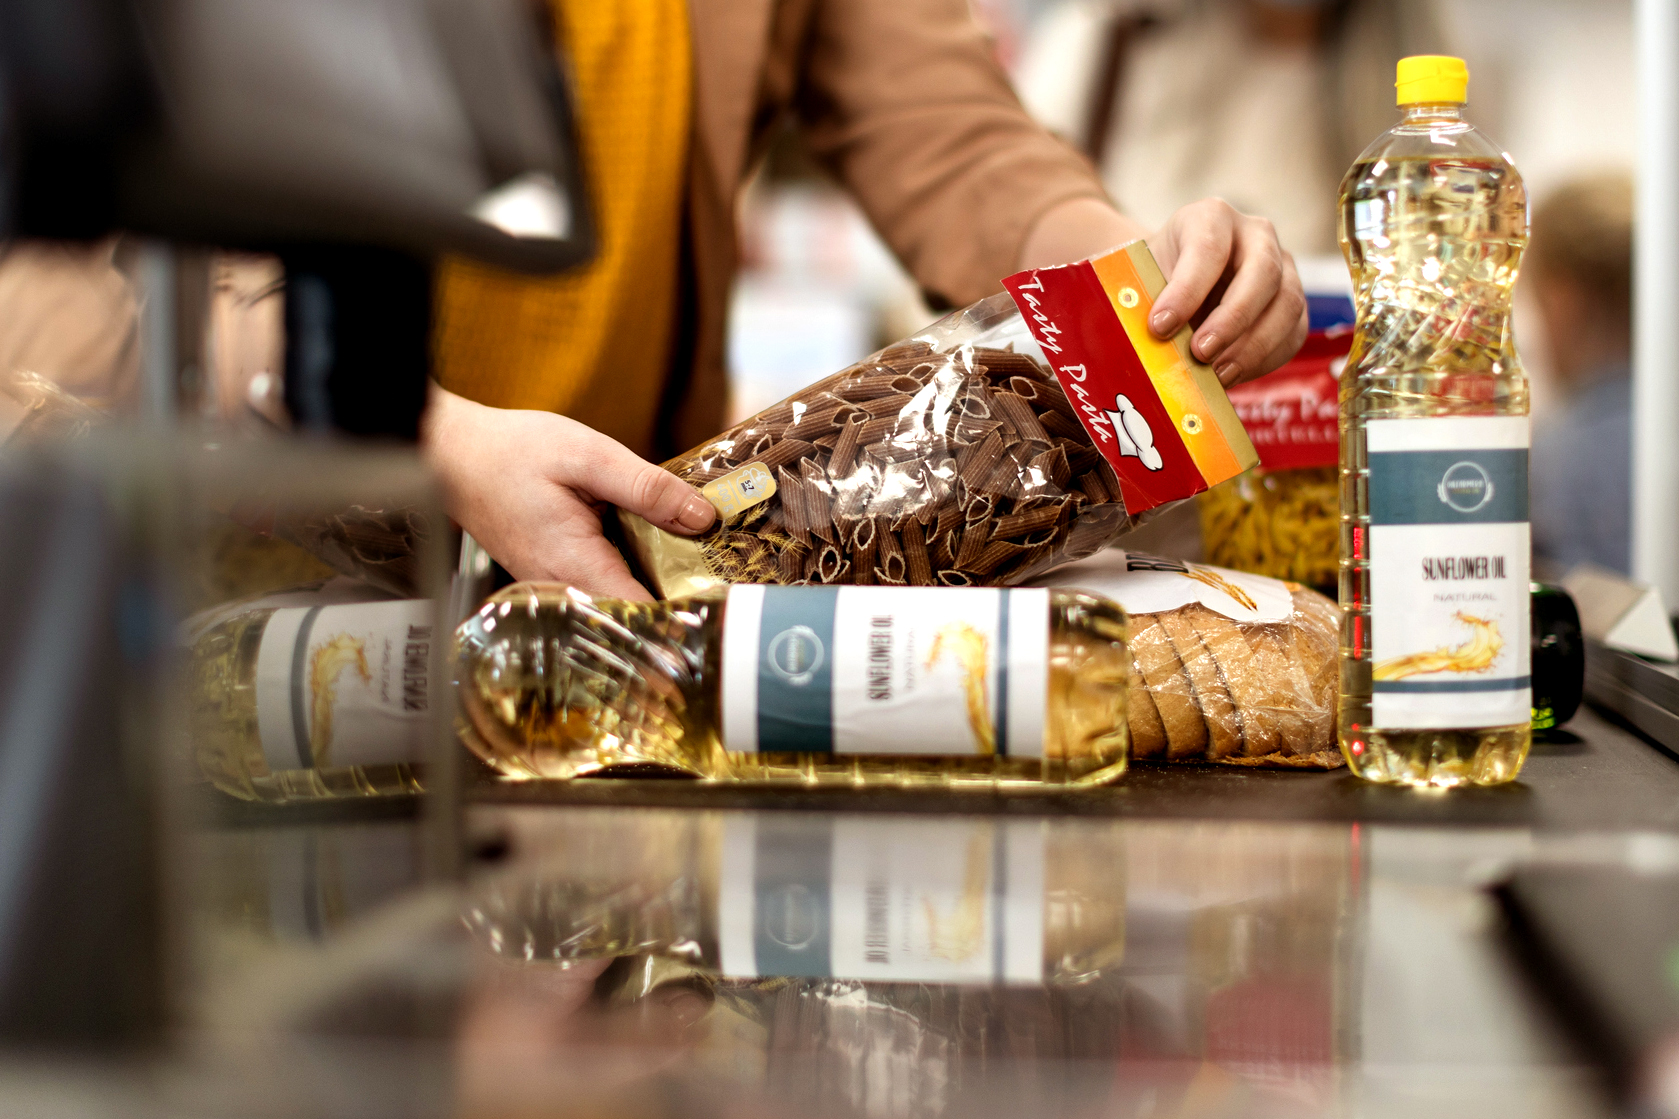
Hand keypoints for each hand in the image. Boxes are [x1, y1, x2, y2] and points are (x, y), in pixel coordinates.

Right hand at [423, 387, 714, 598]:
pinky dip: (631, 573)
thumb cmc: (510, 451)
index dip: (685, 616)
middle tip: (725, 583)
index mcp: (576, 564)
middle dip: (679, 603)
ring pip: (618, 603)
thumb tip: (702, 518)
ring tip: (701, 567)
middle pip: (634, 616)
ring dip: (657, 588)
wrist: (452, 454)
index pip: (642, 616)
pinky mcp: (553, 576)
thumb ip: (648, 490)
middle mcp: (564, 588)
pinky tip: (657, 551)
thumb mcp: (589, 456)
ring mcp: (556, 586)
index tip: (724, 606)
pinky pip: (601, 586)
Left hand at [1018, 196, 1307, 385]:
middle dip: (1231, 319)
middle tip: (1199, 355)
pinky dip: (1266, 358)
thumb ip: (1127, 300)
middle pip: (1261, 272)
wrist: (1175, 286)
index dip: (1187, 289)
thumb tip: (1091, 344)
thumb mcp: (1135, 280)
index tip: (1159, 328)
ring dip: (1252, 344)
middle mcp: (1255, 234)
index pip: (1207, 247)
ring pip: (1286, 303)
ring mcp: (1282, 268)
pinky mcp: (1291, 304)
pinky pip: (1292, 331)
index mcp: (1209, 218)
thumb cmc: (1149, 283)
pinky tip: (1233, 377)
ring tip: (1217, 376)